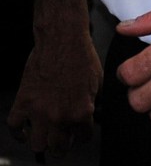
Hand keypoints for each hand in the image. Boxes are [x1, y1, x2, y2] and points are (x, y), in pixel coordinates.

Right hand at [8, 34, 102, 158]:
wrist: (62, 38)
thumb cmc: (82, 55)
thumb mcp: (99, 81)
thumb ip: (95, 102)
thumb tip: (94, 113)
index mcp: (81, 112)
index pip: (83, 137)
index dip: (83, 134)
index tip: (80, 131)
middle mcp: (59, 116)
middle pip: (59, 148)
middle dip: (63, 145)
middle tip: (63, 138)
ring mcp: (39, 111)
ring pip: (37, 145)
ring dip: (43, 141)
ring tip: (46, 134)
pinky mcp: (23, 102)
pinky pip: (15, 128)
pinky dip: (19, 132)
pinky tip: (26, 130)